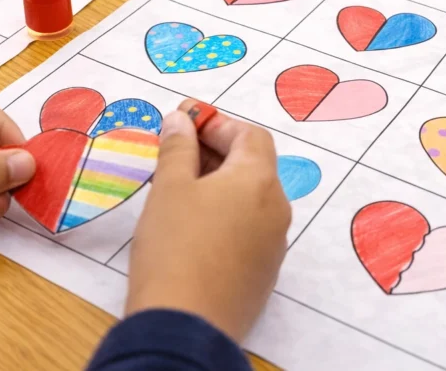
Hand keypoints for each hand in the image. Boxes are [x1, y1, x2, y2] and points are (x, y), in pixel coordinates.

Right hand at [125, 100, 290, 342]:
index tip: (183, 124)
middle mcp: (277, 209)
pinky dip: (225, 217)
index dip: (216, 124)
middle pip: (253, 165)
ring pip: (250, 200)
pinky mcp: (263, 274)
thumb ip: (178, 147)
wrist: (185, 326)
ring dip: (219, 186)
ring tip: (178, 190)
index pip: (249, 134)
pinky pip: (248, 231)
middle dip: (215, 153)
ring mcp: (274, 245)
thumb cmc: (174, 247)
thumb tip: (182, 120)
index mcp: (259, 181)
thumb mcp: (169, 188)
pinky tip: (191, 228)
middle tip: (175, 153)